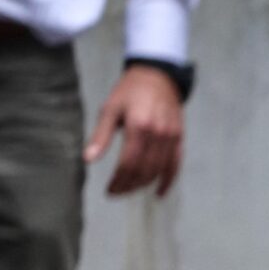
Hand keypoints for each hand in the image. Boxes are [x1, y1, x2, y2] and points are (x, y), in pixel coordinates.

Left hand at [84, 65, 184, 196]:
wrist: (158, 77)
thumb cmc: (130, 92)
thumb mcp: (110, 109)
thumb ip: (101, 136)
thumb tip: (88, 159)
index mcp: (138, 126)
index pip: (129, 163)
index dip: (119, 180)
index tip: (110, 190)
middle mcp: (158, 134)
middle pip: (144, 170)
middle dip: (130, 185)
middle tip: (117, 192)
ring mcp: (171, 138)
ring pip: (159, 170)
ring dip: (144, 184)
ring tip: (131, 190)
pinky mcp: (179, 139)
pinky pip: (175, 165)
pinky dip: (168, 180)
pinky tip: (159, 192)